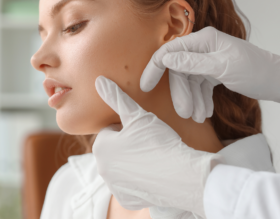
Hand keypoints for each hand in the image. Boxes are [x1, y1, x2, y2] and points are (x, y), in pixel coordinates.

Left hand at [93, 76, 222, 217]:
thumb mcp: (137, 115)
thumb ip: (116, 98)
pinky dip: (138, 179)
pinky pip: (129, 184)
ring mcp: (114, 186)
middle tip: (148, 143)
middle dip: (127, 144)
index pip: (111, 131)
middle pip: (114, 150)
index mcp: (101, 147)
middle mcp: (102, 169)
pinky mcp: (127, 199)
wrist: (180, 175)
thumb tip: (99, 81)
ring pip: (121, 167)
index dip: (127, 127)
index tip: (142, 130)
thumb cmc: (157, 141)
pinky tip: (152, 173)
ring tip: (152, 156)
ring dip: (132, 161)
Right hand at [140, 26, 279, 121]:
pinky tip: (205, 112)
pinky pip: (199, 87)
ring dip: (192, 100)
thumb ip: (192, 62)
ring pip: (189, 82)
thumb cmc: (255, 70)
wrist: (276, 81)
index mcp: (203, 40)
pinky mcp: (212, 72)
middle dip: (182, 94)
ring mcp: (207, 60)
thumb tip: (165, 59)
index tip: (145, 86)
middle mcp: (203, 48)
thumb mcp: (222, 67)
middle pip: (180, 72)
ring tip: (199, 117)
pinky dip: (200, 100)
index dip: (155, 69)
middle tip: (184, 113)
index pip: (170, 52)